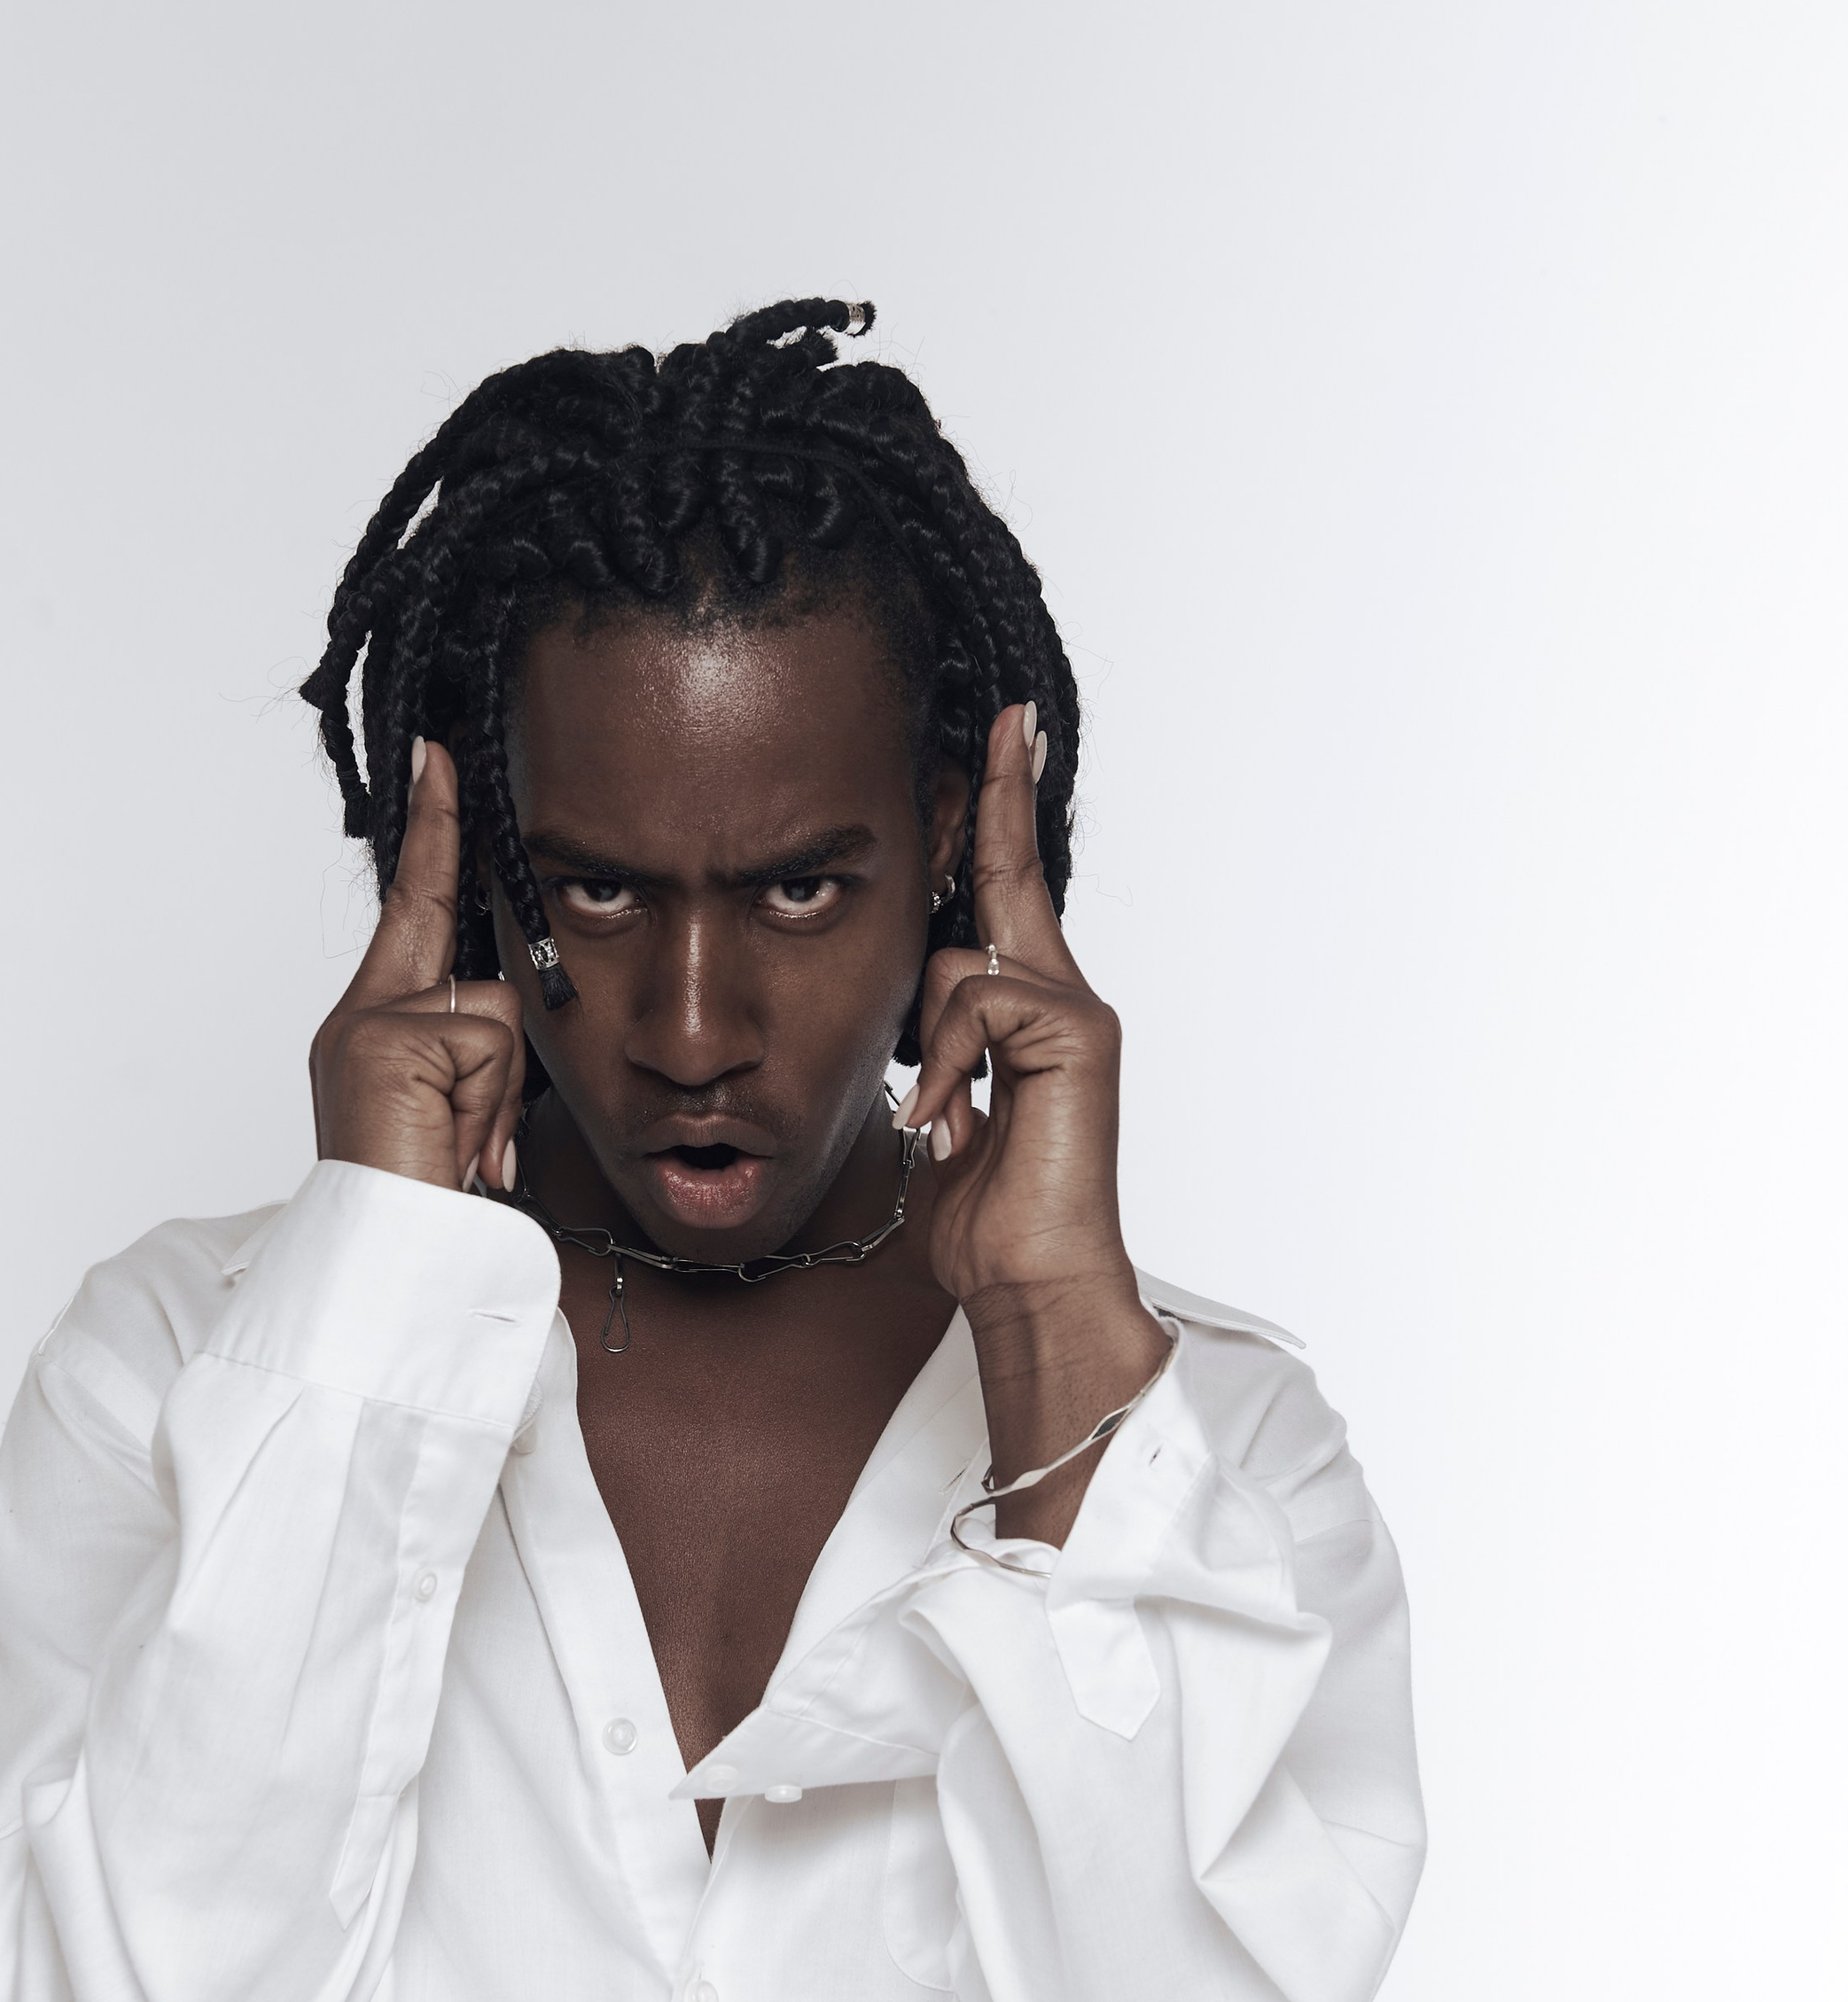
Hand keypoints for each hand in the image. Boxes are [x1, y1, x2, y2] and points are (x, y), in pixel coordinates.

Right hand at [307, 740, 528, 1193]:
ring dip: (496, 1097)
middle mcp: (358, 1018)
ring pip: (494, 1012)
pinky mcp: (385, 1040)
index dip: (428, 832)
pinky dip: (487, 1106)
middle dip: (461, 942)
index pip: (409, 909)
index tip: (439, 756)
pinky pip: (488, 1044)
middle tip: (450, 921)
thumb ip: (473, 1062)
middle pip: (456, 945)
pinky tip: (451, 1150)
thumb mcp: (454, 1120)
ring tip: (458, 1154)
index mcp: (372, 1030)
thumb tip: (500, 1041)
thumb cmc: (420, 1210)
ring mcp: (367, 1025)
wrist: (378, 1270)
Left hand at [898, 704, 1169, 1531]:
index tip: (1005, 750)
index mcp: (1028, 1021)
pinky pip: (976, 1003)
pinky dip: (945, 1062)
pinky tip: (949, 1118)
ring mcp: (1077, 1015)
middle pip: (1017, 880)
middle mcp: (1063, 1003)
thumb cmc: (987, 1224)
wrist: (1031, 1281)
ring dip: (929, 1044)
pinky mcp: (1078, 1034)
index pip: (1008, 905)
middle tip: (1007, 720)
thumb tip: (923, 1040)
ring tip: (938, 1119)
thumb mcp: (943, 1125)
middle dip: (1008, 797)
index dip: (1002, 827)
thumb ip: (940, 1065)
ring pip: (965, 962)